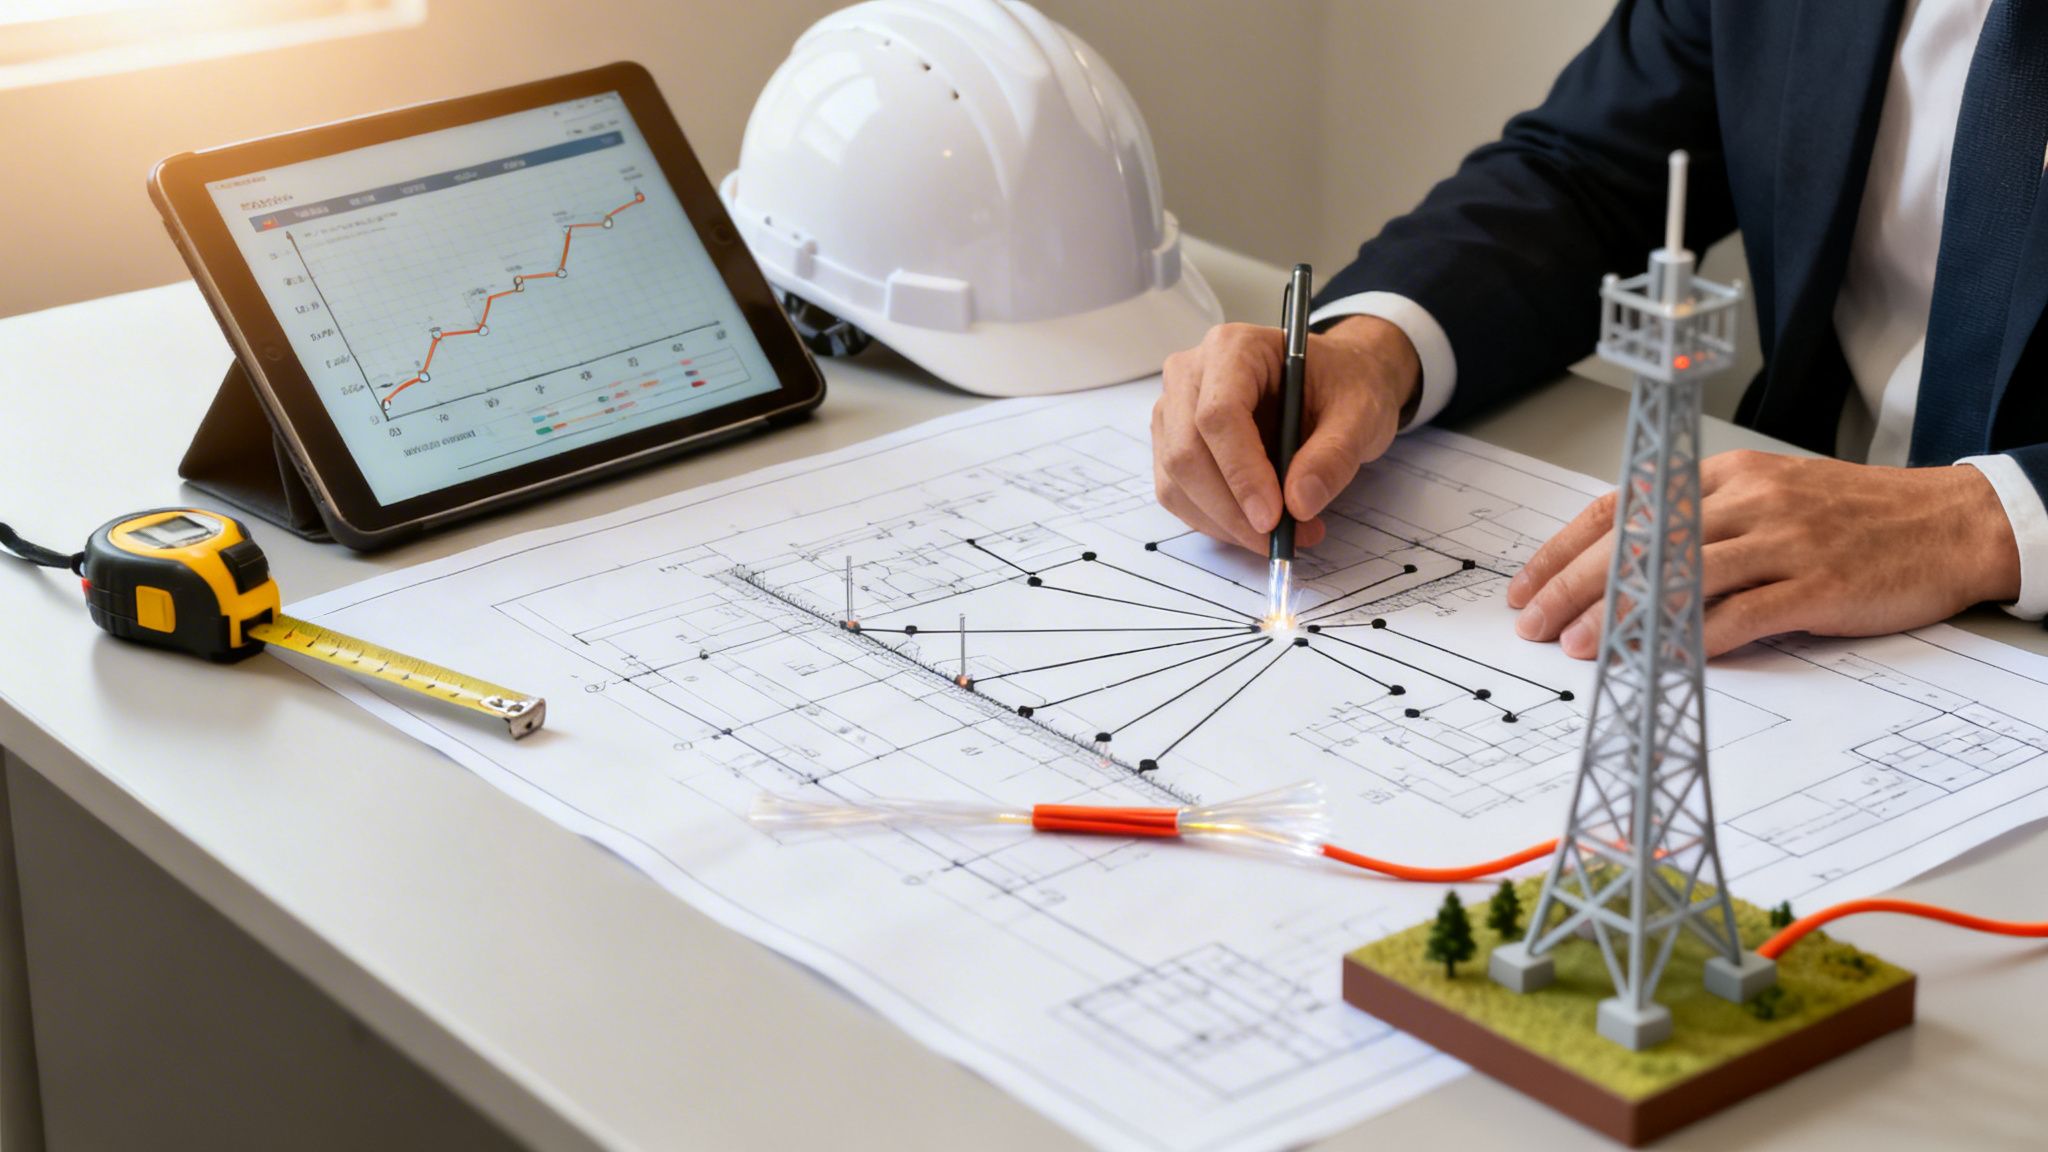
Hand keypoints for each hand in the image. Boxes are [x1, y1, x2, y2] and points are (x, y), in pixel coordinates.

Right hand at [1152, 316, 1421, 551]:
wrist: (1333, 382)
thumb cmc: (1342, 385)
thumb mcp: (1360, 413)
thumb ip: (1334, 456)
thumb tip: (1300, 505)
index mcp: (1234, 348)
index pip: (1218, 415)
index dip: (1241, 472)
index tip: (1273, 518)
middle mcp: (1191, 374)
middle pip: (1188, 453)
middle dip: (1232, 509)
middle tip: (1281, 539)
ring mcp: (1174, 410)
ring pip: (1177, 481)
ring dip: (1224, 522)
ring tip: (1282, 535)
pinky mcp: (1172, 444)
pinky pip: (1178, 495)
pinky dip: (1214, 522)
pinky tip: (1253, 526)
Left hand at [1506, 451, 2022, 658]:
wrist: (1952, 522)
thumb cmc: (1856, 517)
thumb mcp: (1770, 498)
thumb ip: (1703, 522)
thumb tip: (1624, 564)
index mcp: (1728, 475)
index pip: (1624, 504)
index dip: (1566, 547)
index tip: (1526, 584)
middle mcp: (1748, 500)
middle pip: (1638, 540)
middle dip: (1573, 583)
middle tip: (1533, 621)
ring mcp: (1783, 542)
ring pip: (1679, 576)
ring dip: (1620, 615)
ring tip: (1578, 646)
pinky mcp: (1816, 586)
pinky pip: (1740, 615)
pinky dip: (1693, 639)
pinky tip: (1657, 659)